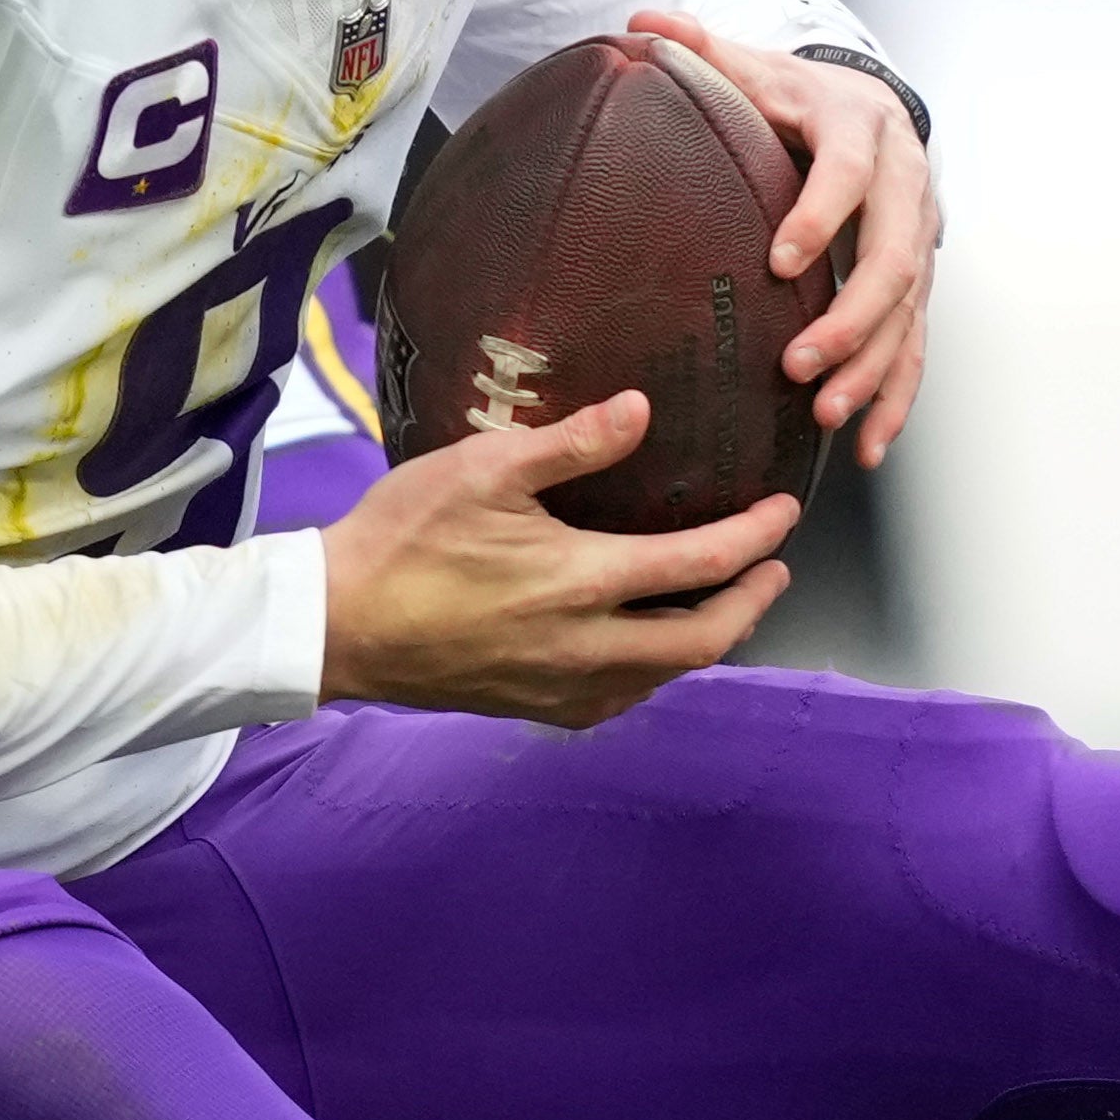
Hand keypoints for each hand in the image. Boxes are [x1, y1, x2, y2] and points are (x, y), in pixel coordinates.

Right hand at [314, 390, 787, 726]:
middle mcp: (583, 650)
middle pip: (703, 642)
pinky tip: (647, 646)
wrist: (334, 624)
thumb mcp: (484, 467)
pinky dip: (655, 670)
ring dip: (707, 640)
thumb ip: (572, 444)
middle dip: (752, 604)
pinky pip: (620, 698)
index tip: (785, 514)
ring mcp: (559, 689)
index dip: (755, 539)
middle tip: (775, 570)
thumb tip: (643, 411)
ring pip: (663, 677)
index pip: (701, 566)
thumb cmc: (403, 537)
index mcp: (580, 583)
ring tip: (721, 601)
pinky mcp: (531, 708)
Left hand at [643, 11, 933, 465]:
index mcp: (861, 130)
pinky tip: (866, 444)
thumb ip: (703, 52)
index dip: (821, 215)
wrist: (877, 108)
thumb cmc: (802, 98)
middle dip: (851, 318)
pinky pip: (916, 346)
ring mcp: (918, 241)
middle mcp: (904, 187)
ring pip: (910, 313)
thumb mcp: (757, 69)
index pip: (848, 173)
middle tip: (798, 364)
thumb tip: (641, 24)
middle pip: (895, 259)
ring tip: (826, 413)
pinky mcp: (917, 286)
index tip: (778, 261)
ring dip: (872, 367)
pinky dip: (895, 396)